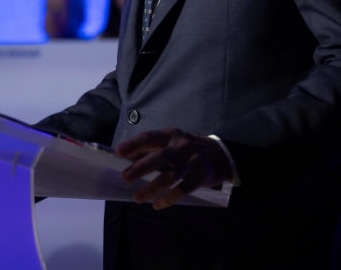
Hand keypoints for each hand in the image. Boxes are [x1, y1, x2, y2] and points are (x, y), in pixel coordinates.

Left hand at [115, 128, 231, 209]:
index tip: (118, 152)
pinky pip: (182, 190)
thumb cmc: (188, 148)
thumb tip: (127, 157)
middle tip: (125, 178)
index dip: (134, 144)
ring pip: (170, 176)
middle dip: (141, 167)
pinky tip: (157, 205)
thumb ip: (151, 149)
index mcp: (171, 135)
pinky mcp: (201, 176)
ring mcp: (193, 161)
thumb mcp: (172, 142)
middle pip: (159, 157)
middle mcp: (181, 146)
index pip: (150, 137)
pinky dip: (168, 199)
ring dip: (152, 188)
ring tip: (137, 198)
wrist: (222, 154)